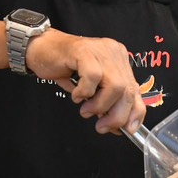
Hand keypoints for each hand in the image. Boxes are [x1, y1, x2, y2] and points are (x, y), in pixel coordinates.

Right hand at [26, 29, 144, 135]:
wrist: (40, 48)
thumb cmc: (64, 67)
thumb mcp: (90, 89)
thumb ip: (106, 103)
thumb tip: (116, 126)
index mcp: (119, 61)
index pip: (136, 90)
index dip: (134, 112)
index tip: (128, 129)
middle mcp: (113, 53)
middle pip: (127, 90)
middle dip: (116, 115)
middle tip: (102, 126)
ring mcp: (100, 50)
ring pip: (115, 85)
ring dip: (99, 105)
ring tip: (85, 109)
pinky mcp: (85, 51)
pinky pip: (93, 77)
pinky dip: (85, 92)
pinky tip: (76, 94)